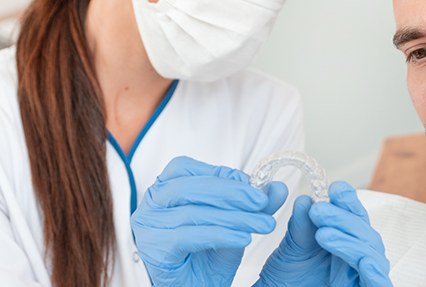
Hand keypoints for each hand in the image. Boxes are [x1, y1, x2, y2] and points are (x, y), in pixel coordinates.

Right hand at [131, 156, 287, 286]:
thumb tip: (278, 188)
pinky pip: (189, 236)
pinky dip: (220, 235)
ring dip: (234, 217)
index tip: (251, 184)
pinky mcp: (154, 250)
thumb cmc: (207, 257)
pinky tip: (243, 238)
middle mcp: (150, 205)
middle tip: (262, 201)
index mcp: (163, 190)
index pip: (184, 167)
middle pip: (189, 187)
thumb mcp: (234, 225)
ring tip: (263, 224)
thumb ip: (252, 205)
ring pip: (193, 212)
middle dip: (231, 193)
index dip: (218, 173)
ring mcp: (147, 228)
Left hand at [255, 181, 391, 286]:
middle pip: (365, 234)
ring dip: (350, 243)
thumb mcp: (292, 253)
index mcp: (347, 242)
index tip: (335, 188)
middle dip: (343, 219)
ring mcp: (366, 277)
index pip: (354, 217)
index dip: (348, 202)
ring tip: (323, 235)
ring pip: (371, 256)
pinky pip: (380, 285)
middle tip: (318, 211)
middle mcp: (360, 258)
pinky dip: (375, 274)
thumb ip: (300, 228)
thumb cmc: (290, 282)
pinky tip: (364, 263)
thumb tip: (305, 200)